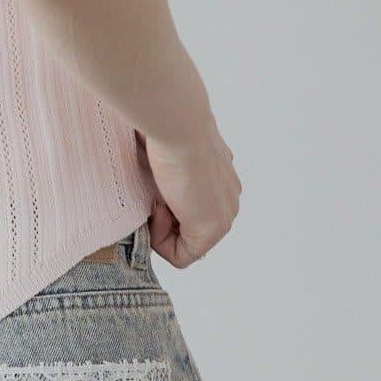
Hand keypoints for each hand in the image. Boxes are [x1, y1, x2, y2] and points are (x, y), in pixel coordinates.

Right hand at [138, 120, 241, 268]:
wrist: (178, 124)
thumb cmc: (168, 131)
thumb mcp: (170, 158)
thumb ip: (171, 177)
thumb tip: (152, 180)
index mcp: (222, 184)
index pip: (191, 214)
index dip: (165, 211)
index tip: (154, 189)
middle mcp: (228, 201)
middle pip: (190, 231)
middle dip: (164, 221)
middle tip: (152, 196)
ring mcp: (224, 215)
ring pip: (187, 243)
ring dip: (163, 228)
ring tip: (155, 200)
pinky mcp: (213, 227)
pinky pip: (184, 257)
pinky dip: (162, 242)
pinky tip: (157, 210)